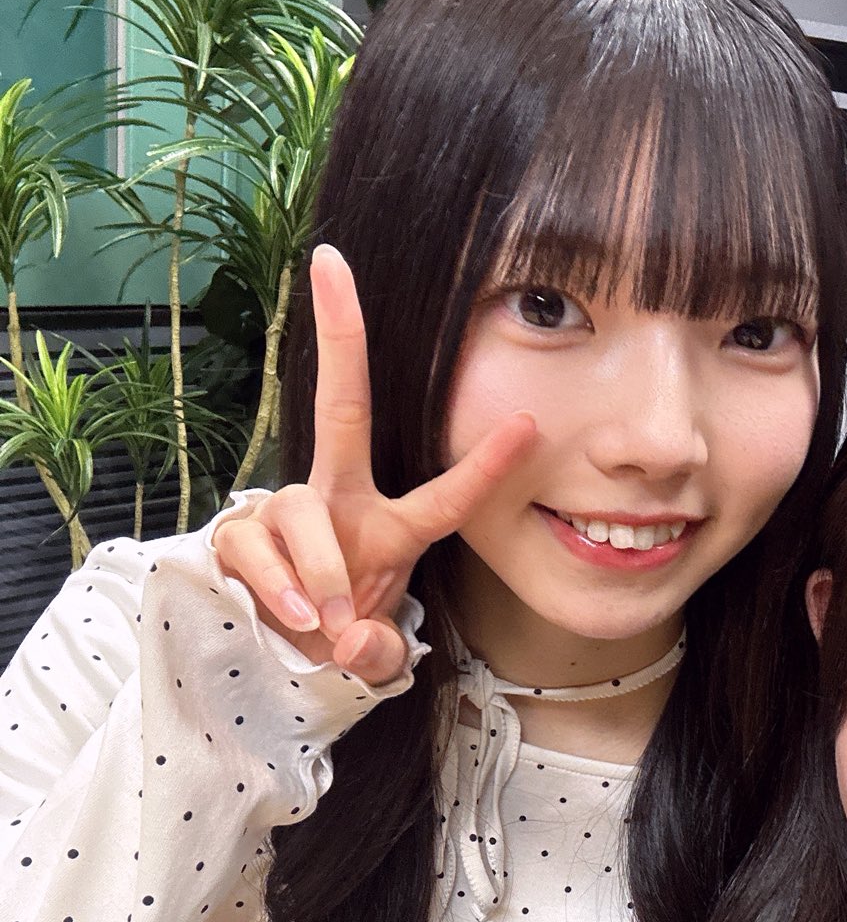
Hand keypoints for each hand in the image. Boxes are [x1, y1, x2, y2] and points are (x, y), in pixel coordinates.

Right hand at [214, 245, 535, 684]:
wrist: (277, 653)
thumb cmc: (341, 634)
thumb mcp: (376, 656)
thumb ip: (378, 655)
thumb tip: (358, 638)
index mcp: (391, 526)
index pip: (447, 496)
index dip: (488, 465)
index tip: (530, 421)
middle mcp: (340, 500)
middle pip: (343, 406)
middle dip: (340, 333)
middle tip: (332, 264)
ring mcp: (287, 509)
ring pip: (300, 513)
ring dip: (319, 570)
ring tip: (322, 618)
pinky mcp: (242, 532)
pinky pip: (257, 546)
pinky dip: (277, 586)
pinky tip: (289, 615)